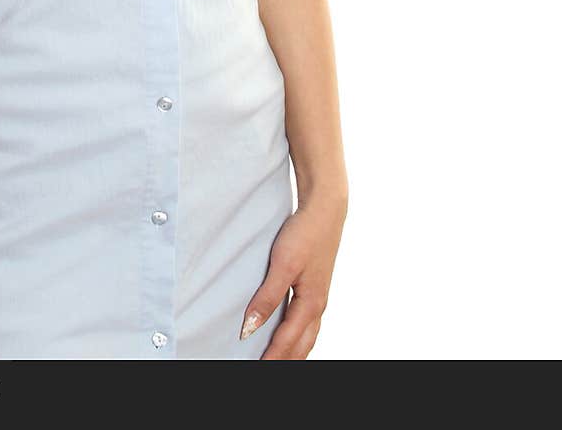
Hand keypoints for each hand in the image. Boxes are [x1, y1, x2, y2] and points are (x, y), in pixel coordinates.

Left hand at [239, 189, 346, 359]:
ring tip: (278, 361)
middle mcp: (318, 305)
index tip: (257, 369)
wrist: (326, 208)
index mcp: (310, 304)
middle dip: (285, 361)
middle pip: (301, 346)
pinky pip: (308, 323)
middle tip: (265, 369)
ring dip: (293, 352)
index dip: (271, 358)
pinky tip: (291, 334)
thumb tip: (250, 328)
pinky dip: (299, 337)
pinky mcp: (316, 286)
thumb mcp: (283, 264)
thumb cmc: (305, 233)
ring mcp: (319, 296)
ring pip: (307, 337)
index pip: (287, 342)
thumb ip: (267, 297)